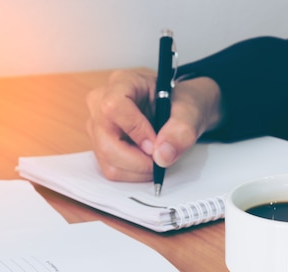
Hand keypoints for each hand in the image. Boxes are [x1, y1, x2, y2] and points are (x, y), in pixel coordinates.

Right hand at [85, 69, 223, 180]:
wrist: (179, 110)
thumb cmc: (181, 105)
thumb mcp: (190, 112)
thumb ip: (181, 130)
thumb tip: (163, 156)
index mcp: (123, 82)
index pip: (114, 107)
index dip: (136, 131)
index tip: (157, 143)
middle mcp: (101, 101)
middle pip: (106, 141)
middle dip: (137, 159)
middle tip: (161, 158)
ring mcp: (97, 125)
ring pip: (107, 159)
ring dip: (138, 169)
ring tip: (158, 157)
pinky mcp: (100, 144)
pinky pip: (111, 168)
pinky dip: (134, 173)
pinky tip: (148, 161)